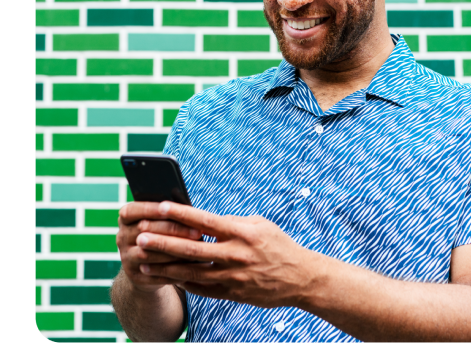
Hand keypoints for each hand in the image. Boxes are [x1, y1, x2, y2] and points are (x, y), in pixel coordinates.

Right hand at [117, 201, 201, 292]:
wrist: (149, 265)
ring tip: (196, 249)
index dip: (151, 209)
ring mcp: (126, 258)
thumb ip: (168, 213)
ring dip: (174, 251)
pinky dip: (173, 270)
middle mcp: (122, 237)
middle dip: (173, 230)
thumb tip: (188, 209)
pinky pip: (154, 274)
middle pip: (144, 230)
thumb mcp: (160, 220)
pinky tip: (191, 266)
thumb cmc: (162, 232)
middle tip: (197, 232)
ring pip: (148, 254)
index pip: (132, 211)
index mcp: (126, 218)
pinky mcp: (135, 277)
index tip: (171, 207)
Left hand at [135, 202, 318, 306]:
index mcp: (242, 233)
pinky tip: (167, 277)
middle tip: (140, 237)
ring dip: (165, 268)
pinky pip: (202, 289)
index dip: (182, 213)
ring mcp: (233, 277)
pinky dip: (183, 283)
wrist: (300, 278)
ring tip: (143, 263)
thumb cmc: (279, 245)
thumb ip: (232, 222)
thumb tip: (205, 220)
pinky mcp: (232, 294)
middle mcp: (235, 255)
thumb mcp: (260, 225)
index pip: (206, 220)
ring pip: (191, 273)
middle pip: (192, 249)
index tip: (160, 206)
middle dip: (163, 242)